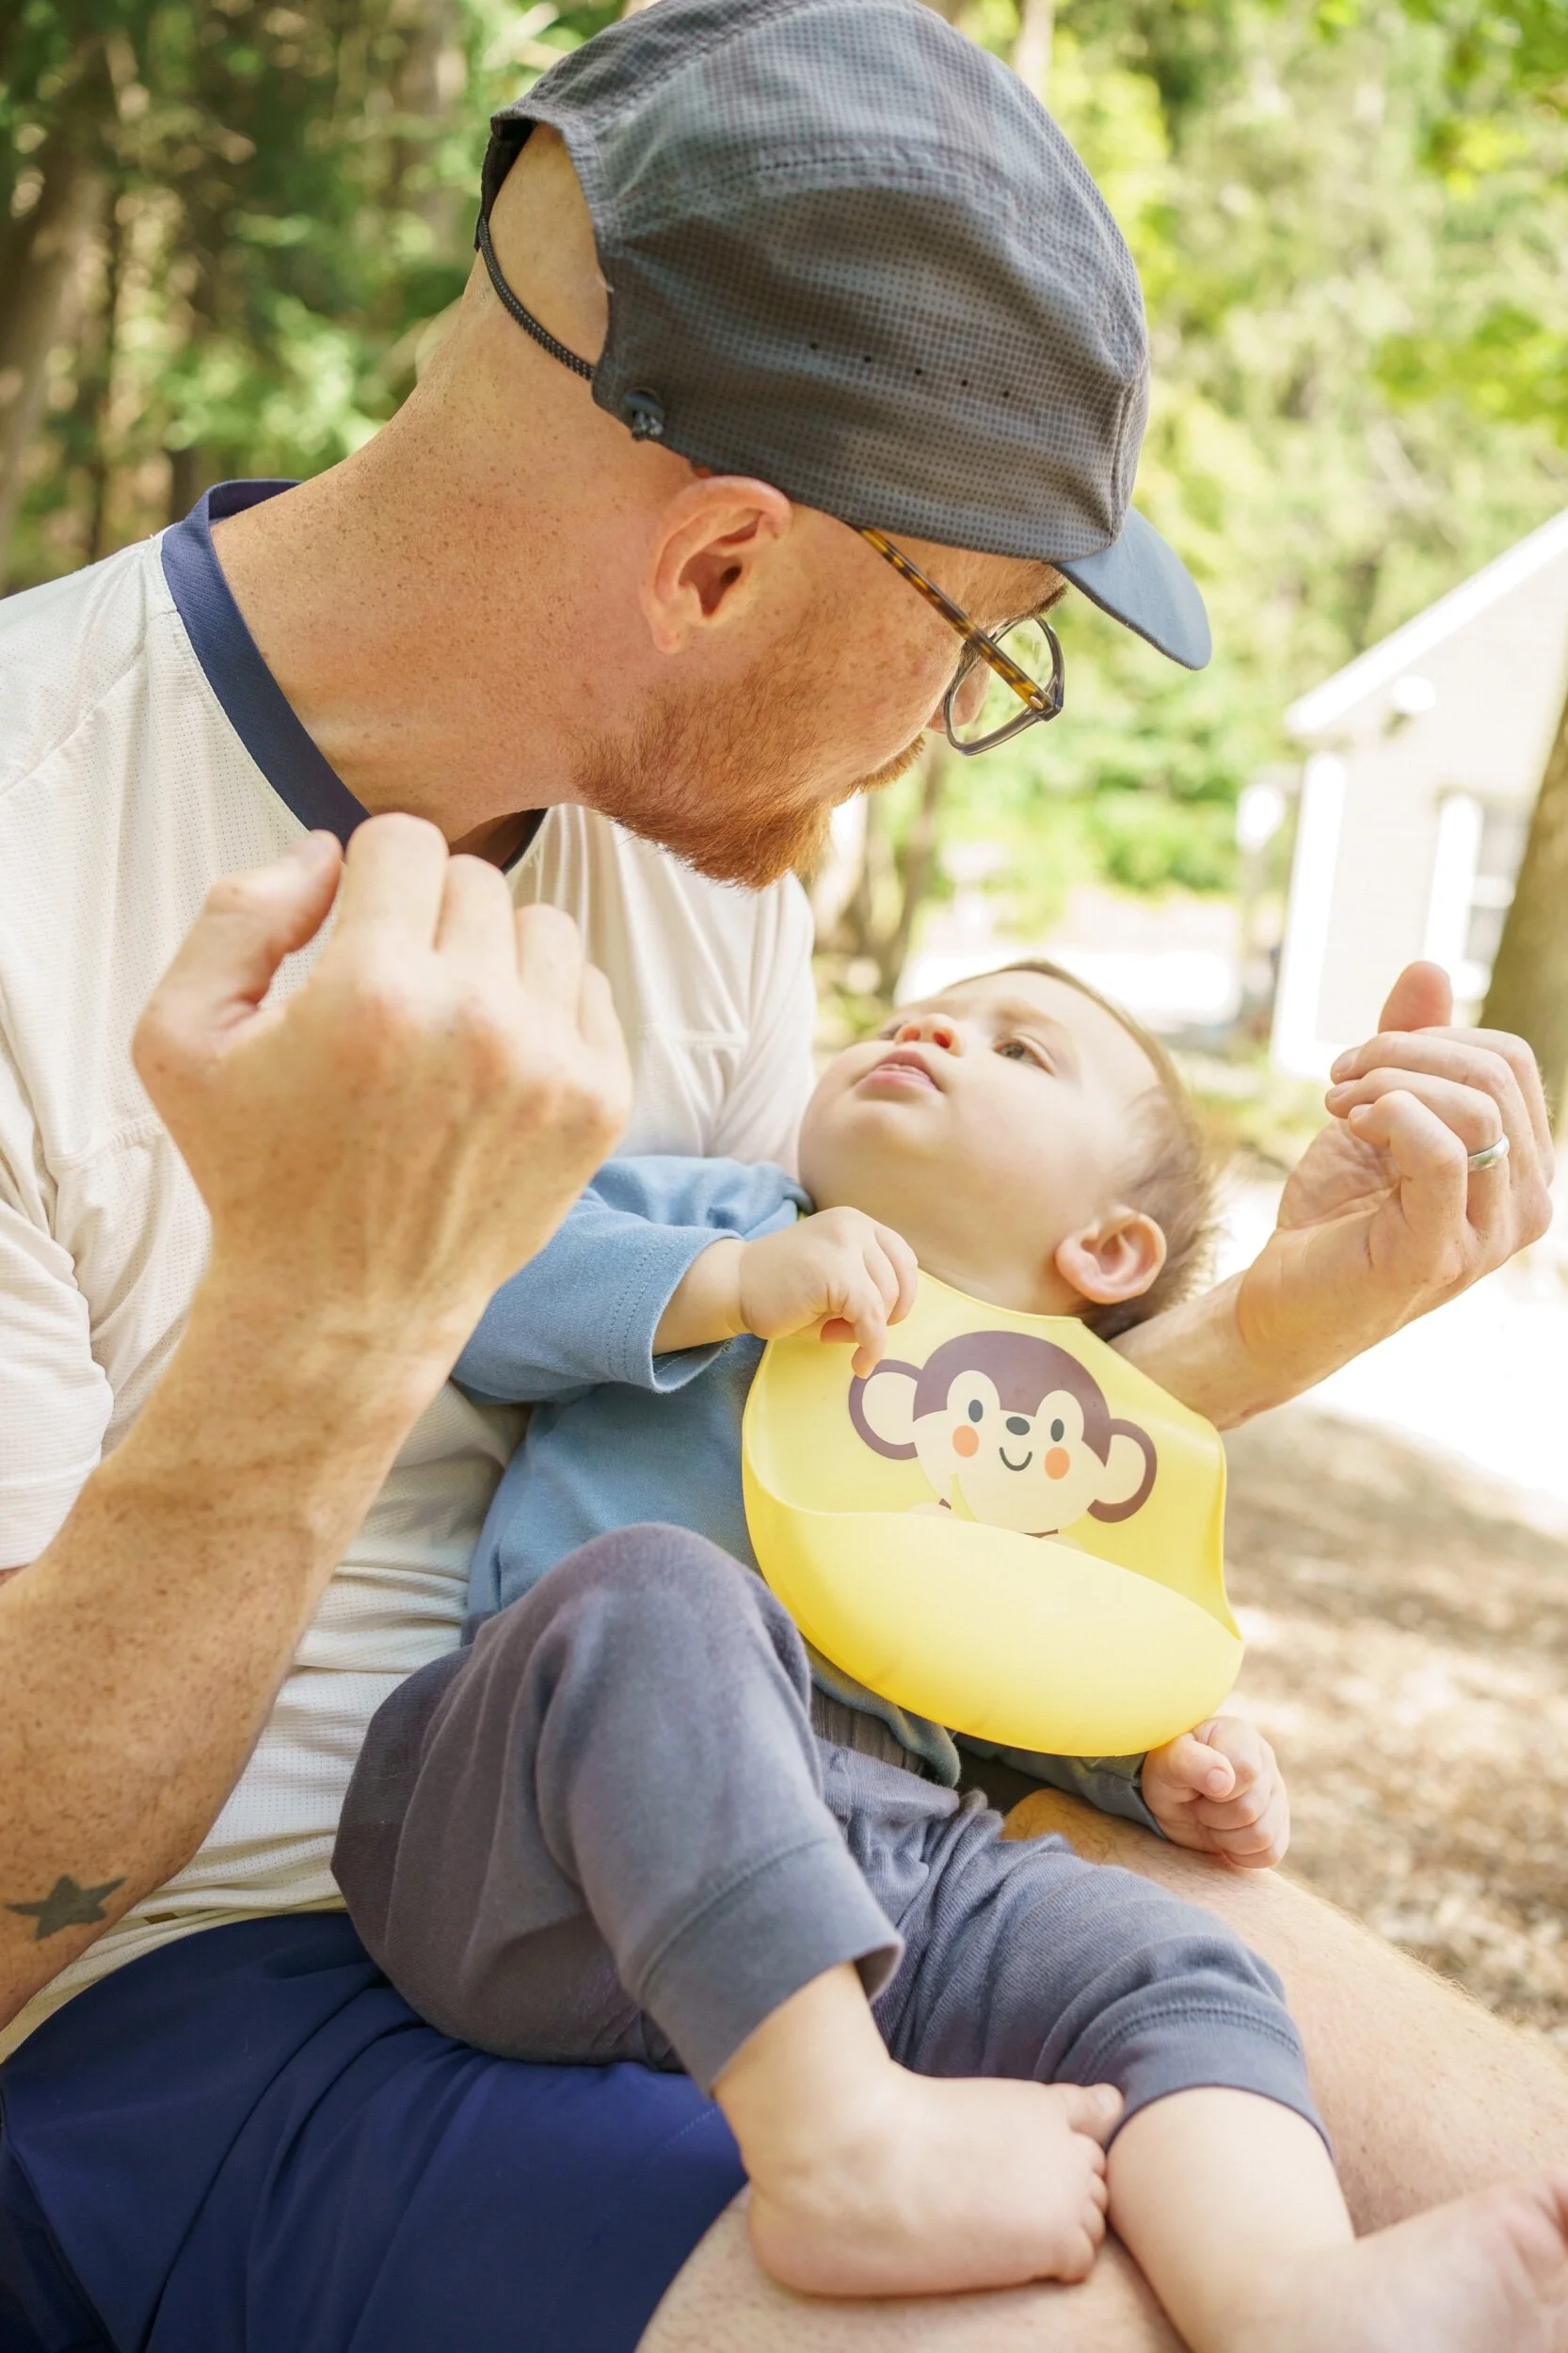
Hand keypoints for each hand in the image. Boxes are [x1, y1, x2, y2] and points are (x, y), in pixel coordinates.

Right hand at [134, 816, 630, 1394]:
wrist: (342, 1303)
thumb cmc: (255, 1169)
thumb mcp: (180, 1037)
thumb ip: (239, 914)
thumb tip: (327, 851)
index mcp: (372, 991)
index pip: (407, 839)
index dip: (370, 873)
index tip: (354, 926)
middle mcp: (475, 1020)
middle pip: (475, 879)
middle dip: (426, 916)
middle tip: (391, 988)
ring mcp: (550, 1064)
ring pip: (542, 925)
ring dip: (493, 953)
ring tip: (447, 1015)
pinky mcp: (599, 1103)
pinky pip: (588, 989)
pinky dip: (542, 1007)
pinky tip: (492, 1056)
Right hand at [738, 1207, 918, 1375]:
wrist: (733, 1286)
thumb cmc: (781, 1291)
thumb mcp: (834, 1278)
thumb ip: (868, 1286)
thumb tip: (897, 1316)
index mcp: (855, 1222)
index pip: (903, 1259)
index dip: (901, 1296)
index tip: (881, 1320)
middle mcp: (854, 1225)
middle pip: (899, 1282)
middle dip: (883, 1317)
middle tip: (847, 1332)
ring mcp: (846, 1244)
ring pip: (887, 1301)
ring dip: (868, 1331)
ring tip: (832, 1335)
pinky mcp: (838, 1272)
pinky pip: (872, 1320)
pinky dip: (871, 1347)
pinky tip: (858, 1364)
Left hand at [1141, 1716, 1288, 1867]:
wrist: (1174, 1799)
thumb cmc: (1169, 1773)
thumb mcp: (1166, 1764)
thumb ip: (1190, 1762)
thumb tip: (1224, 1780)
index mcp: (1240, 1735)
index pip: (1246, 1770)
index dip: (1217, 1789)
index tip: (1197, 1786)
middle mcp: (1266, 1760)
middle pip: (1251, 1808)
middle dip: (1213, 1815)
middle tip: (1198, 1803)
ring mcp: (1276, 1794)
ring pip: (1263, 1834)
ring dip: (1226, 1837)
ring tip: (1211, 1819)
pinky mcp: (1279, 1826)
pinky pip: (1270, 1853)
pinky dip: (1241, 1854)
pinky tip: (1225, 1836)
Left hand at [1235, 963, 1553, 1396]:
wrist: (1281, 1303)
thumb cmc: (1335, 1216)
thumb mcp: (1375, 1114)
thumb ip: (1408, 1048)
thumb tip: (1429, 966)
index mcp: (1521, 1167)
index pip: (1510, 1060)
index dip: (1430, 1038)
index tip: (1359, 1062)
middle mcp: (1523, 1205)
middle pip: (1497, 1074)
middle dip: (1406, 1051)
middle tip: (1340, 1076)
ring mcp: (1486, 1236)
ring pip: (1476, 1108)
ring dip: (1391, 1081)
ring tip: (1338, 1104)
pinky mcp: (1436, 1255)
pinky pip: (1444, 1155)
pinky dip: (1392, 1116)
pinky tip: (1350, 1125)